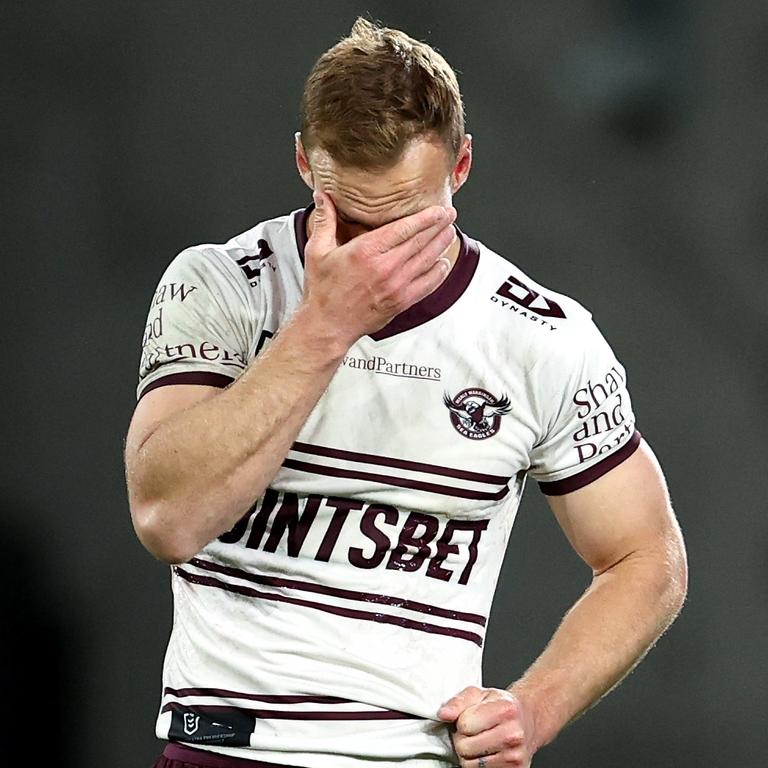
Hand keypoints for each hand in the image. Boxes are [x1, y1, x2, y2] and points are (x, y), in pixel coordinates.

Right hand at [301, 190, 456, 344]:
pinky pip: (427, 285)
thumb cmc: (323, 291)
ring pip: (427, 261)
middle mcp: (385, 268)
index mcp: (366, 251)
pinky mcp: (401, 302)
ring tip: (450, 232)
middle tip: (450, 215)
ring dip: (441, 245)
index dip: (426, 217)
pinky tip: (444, 263)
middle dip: (439, 226)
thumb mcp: (317, 251)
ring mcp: (396, 286)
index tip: (439, 209)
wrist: (328, 325)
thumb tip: (322, 196)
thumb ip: (324, 220)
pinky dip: (438, 273)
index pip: (404, 228)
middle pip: (420, 242)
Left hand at [437, 686, 537, 767]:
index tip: (468, 718)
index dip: (461, 721)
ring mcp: (514, 756)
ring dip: (469, 754)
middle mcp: (513, 734)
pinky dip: (478, 765)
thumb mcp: (479, 694)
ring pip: (470, 764)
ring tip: (480, 741)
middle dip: (463, 739)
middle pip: (465, 747)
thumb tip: (444, 714)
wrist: (526, 720)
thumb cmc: (501, 707)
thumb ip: (458, 702)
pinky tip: (486, 752)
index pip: (464, 724)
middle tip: (472, 732)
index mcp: (505, 710)